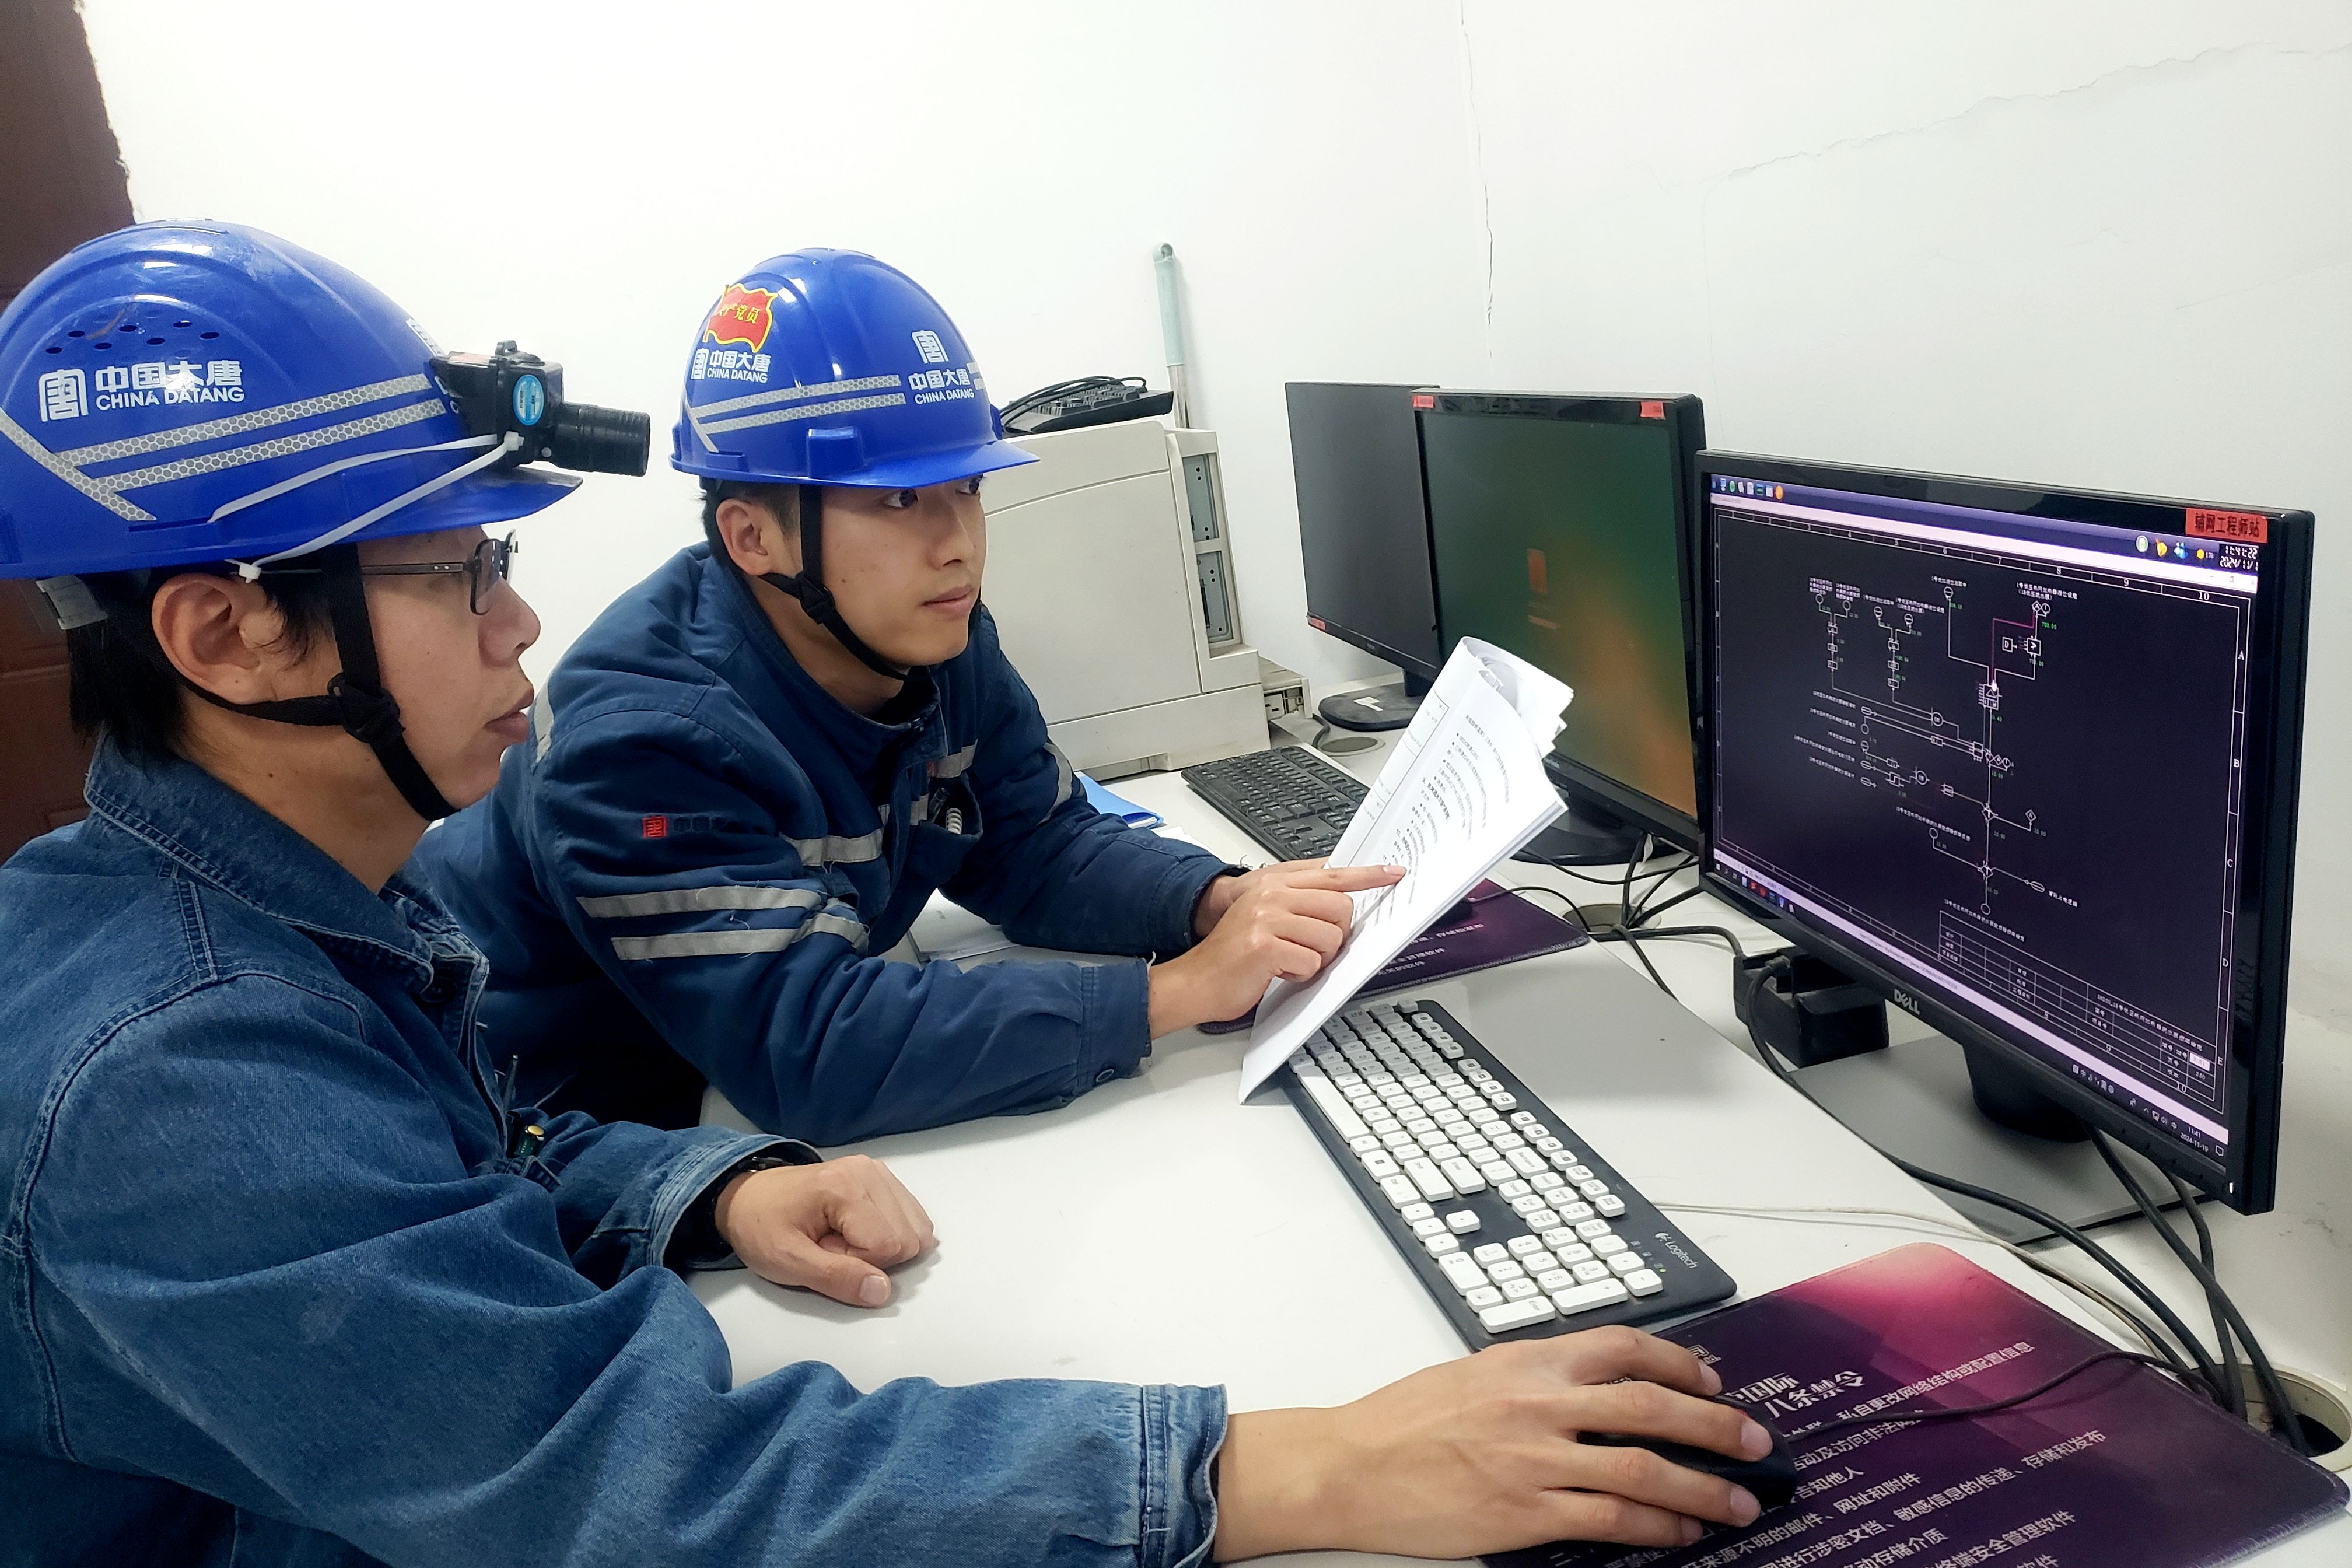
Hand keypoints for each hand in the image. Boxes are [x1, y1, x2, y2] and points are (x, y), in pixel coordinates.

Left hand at [712, 1155, 934, 1307]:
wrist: (747, 1199)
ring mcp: (877, 1172)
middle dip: (873, 1256)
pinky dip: (889, 1233)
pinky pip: (911, 1218)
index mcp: (844, 1187)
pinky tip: (856, 1230)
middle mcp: (868, 1172)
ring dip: (883, 1246)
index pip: (888, 1246)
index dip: (859, 1265)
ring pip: (917, 1229)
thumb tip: (882, 1291)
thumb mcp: (786, 1263)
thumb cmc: (761, 1227)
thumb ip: (835, 1279)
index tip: (825, 1254)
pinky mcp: (881, 1177)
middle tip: (832, 1247)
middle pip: (908, 1238)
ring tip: (843, 1239)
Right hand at [1150, 861, 1405, 1034]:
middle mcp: (1271, 894)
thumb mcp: (1264, 918)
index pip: (1332, 873)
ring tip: (1289, 961)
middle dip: (1335, 936)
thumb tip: (1342, 905)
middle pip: (1340, 907)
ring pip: (1330, 937)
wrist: (1196, 982)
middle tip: (1311, 949)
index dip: (1367, 875)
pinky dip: (1300, 974)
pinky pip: (1311, 962)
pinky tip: (1278, 972)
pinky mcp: (1265, 945)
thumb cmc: (1233, 956)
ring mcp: (1267, 918)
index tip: (1392, 873)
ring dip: (1317, 959)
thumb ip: (1299, 904)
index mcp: (1274, 883)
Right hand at [1211, 1326, 1770, 1560]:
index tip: (1711, 1381)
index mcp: (1525, 1360)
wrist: (1348, 1465)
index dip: (1678, 1363)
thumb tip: (1589, 1387)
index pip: (1622, 1348)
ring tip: (1738, 1501)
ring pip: (1642, 1466)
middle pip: (1649, 1406)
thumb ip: (1532, 1376)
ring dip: (1702, 1486)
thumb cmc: (1400, 1421)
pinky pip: (1609, 1517)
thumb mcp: (1471, 1373)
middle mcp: (1536, 1402)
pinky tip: (1679, 1532)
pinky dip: (1656, 1526)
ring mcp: (1533, 1458)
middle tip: (1754, 1439)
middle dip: (1714, 1424)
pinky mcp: (1524, 1510)